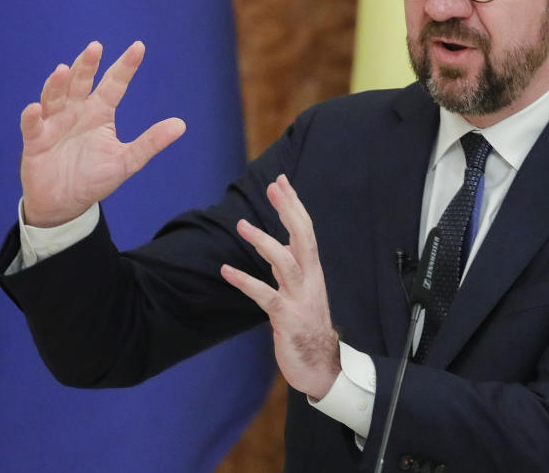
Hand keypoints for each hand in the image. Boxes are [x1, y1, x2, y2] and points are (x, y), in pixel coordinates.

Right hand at [19, 41, 185, 226]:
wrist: (65, 203)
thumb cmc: (94, 178)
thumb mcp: (127, 161)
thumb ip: (150, 142)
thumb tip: (181, 125)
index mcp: (99, 112)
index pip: (114, 84)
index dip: (125, 67)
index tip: (139, 47)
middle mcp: (76, 112)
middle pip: (81, 82)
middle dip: (87, 65)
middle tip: (96, 47)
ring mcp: (54, 123)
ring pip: (54, 97)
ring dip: (57, 84)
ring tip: (62, 70)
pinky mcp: (35, 141)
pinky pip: (31, 126)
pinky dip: (31, 117)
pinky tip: (35, 108)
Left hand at [221, 175, 340, 399]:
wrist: (321, 366)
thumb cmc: (308, 326)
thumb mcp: (300, 290)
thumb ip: (290, 266)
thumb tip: (280, 243)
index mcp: (312, 270)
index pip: (305, 230)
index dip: (293, 205)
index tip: (281, 182)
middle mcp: (310, 279)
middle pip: (303, 237)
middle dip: (289, 210)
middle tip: (274, 187)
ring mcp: (300, 298)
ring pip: (286, 262)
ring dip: (264, 241)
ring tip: (241, 225)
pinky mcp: (287, 318)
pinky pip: (265, 296)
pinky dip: (246, 281)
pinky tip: (226, 270)